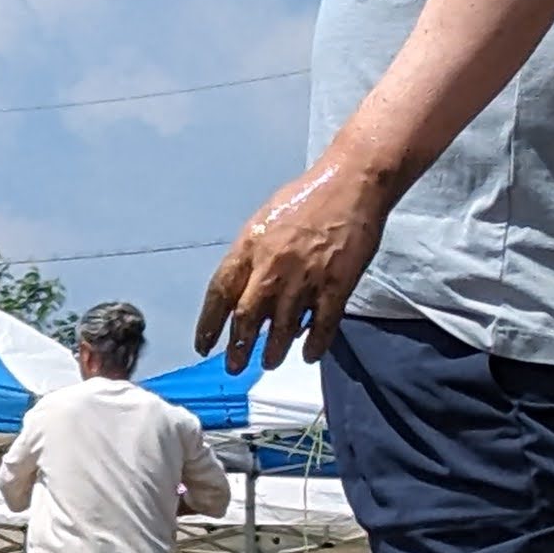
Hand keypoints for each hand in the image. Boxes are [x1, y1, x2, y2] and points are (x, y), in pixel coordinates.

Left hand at [197, 155, 392, 371]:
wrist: (350, 185)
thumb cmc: (303, 200)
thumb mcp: (262, 223)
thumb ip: (249, 257)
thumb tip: (239, 290)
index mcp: (248, 248)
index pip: (219, 294)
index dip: (209, 324)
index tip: (203, 346)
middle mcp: (272, 266)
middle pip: (248, 317)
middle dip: (238, 347)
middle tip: (234, 367)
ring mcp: (306, 277)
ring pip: (284, 325)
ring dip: (273, 350)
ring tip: (267, 364)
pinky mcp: (338, 283)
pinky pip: (323, 323)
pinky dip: (315, 343)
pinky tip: (307, 356)